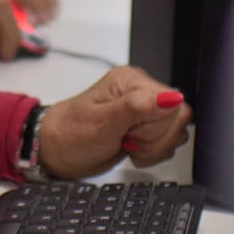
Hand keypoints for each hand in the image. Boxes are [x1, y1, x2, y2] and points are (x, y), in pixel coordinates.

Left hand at [36, 66, 191, 178]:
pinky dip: (153, 152)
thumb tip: (171, 98)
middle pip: (178, 118)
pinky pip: (167, 140)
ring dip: (154, 148)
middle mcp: (140, 91)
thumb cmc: (69, 135)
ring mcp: (143, 109)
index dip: (156, 127)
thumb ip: (137, 108)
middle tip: (127, 141)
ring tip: (127, 144)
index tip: (131, 134)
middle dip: (154, 140)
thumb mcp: (101, 124)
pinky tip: (132, 150)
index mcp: (131, 81)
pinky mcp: (144, 126)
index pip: (174, 104)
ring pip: (176, 130)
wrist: (56, 151)